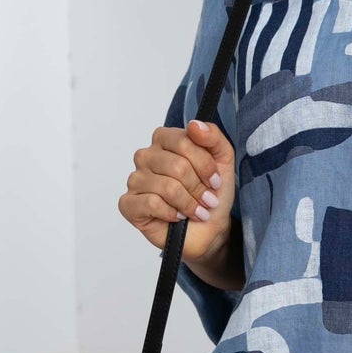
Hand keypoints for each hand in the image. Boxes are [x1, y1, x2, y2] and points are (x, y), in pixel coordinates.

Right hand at [118, 118, 235, 262]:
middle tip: (207, 199)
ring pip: (167, 187)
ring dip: (189, 203)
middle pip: (177, 166)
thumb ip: (213, 136)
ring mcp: (135, 180)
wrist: (209, 228)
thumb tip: (194, 124)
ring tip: (196, 210)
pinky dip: (172, 213)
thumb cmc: (212, 193)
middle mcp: (146, 156)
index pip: (183, 140)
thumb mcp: (223, 160)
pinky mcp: (128, 204)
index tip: (215, 179)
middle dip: (198, 187)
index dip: (204, 163)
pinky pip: (151, 203)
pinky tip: (177, 216)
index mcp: (165, 140)